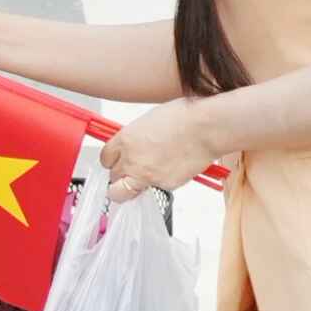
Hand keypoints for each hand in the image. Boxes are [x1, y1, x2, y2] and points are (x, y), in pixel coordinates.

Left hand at [100, 98, 218, 203]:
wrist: (206, 127)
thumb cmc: (183, 117)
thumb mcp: (148, 121)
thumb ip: (135, 138)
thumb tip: (133, 147)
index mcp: (125, 139)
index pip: (105, 159)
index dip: (111, 161)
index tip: (116, 162)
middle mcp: (131, 159)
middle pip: (112, 177)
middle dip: (119, 176)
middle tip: (129, 173)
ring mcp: (146, 175)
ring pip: (123, 192)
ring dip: (128, 189)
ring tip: (141, 180)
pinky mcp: (164, 185)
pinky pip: (154, 190)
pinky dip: (159, 184)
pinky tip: (169, 171)